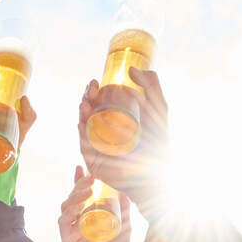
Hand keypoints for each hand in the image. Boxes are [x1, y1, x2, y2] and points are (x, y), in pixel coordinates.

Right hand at [59, 167, 130, 241]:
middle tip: (90, 179)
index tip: (82, 168)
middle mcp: (77, 220)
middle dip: (79, 185)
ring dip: (76, 195)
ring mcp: (70, 229)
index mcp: (88, 215)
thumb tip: (124, 190)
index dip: (79, 181)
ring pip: (66, 206)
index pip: (81, 194)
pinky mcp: (66, 239)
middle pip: (72, 197)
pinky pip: (63, 220)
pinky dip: (70, 210)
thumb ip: (125, 208)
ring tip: (88, 190)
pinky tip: (80, 205)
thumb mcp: (126, 225)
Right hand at [79, 66, 168, 206]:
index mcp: (116, 119)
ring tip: (86, 102)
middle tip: (90, 90)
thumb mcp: (158, 108)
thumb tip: (132, 69)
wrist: (158, 173)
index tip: (95, 82)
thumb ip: (151, 85)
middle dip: (86, 98)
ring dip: (81, 112)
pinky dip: (81, 131)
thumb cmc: (159, 143)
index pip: (100, 101)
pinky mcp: (93, 160)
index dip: (95, 91)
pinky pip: (83, 144)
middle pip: (89, 111)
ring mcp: (97, 146)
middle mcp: (104, 132)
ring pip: (84, 125)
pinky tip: (82, 120)